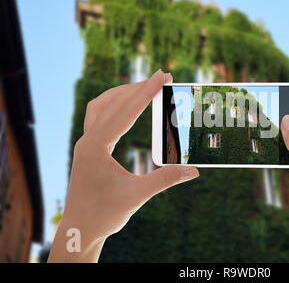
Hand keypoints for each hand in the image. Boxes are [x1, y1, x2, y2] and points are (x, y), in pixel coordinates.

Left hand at [48, 70, 198, 262]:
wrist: (79, 229)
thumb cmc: (103, 215)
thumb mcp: (136, 196)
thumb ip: (164, 180)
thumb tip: (193, 170)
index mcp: (95, 147)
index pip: (125, 112)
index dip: (146, 93)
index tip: (162, 75)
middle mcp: (88, 140)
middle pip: (113, 102)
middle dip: (138, 87)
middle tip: (162, 76)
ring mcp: (86, 143)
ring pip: (101, 105)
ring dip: (123, 93)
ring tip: (146, 86)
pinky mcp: (89, 148)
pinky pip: (99, 116)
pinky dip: (115, 105)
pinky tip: (127, 108)